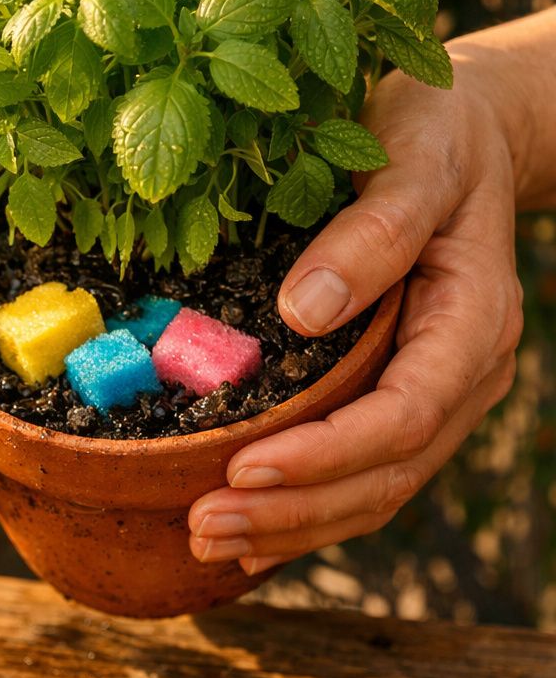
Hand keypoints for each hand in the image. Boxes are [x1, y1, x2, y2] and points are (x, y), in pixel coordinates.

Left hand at [188, 57, 523, 572]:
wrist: (465, 136)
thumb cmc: (435, 136)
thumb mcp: (411, 160)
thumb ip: (373, 233)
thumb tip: (304, 311)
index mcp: (473, 322)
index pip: (403, 415)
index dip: (324, 453)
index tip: (241, 467)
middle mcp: (462, 374)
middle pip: (386, 473)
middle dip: (294, 510)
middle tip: (203, 525)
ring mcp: (436, 395)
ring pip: (375, 490)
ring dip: (292, 526)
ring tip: (209, 541)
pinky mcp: (398, 399)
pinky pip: (360, 476)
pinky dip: (304, 511)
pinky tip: (245, 532)